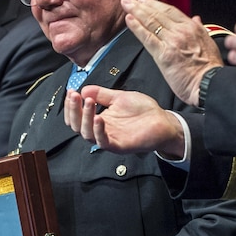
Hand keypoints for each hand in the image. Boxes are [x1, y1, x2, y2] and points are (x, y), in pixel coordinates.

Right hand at [64, 86, 185, 157]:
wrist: (163, 121)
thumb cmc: (144, 112)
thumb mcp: (119, 97)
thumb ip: (101, 94)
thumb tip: (84, 89)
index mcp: (100, 120)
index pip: (77, 116)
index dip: (72, 105)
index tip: (71, 91)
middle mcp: (102, 130)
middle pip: (77, 126)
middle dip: (73, 110)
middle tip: (75, 95)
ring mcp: (110, 139)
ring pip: (87, 134)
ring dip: (84, 117)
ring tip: (87, 102)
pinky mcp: (119, 146)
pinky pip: (103, 142)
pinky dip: (98, 130)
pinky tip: (98, 118)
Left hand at [121, 0, 222, 105]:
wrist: (210, 83)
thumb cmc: (210, 69)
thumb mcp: (210, 42)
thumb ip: (201, 29)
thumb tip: (197, 19)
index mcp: (193, 28)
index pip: (170, 11)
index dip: (156, 5)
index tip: (146, 1)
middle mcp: (181, 31)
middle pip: (158, 14)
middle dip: (142, 5)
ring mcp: (172, 41)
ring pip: (151, 22)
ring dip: (136, 12)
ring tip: (126, 5)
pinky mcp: (163, 54)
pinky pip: (147, 37)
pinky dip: (137, 27)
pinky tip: (129, 20)